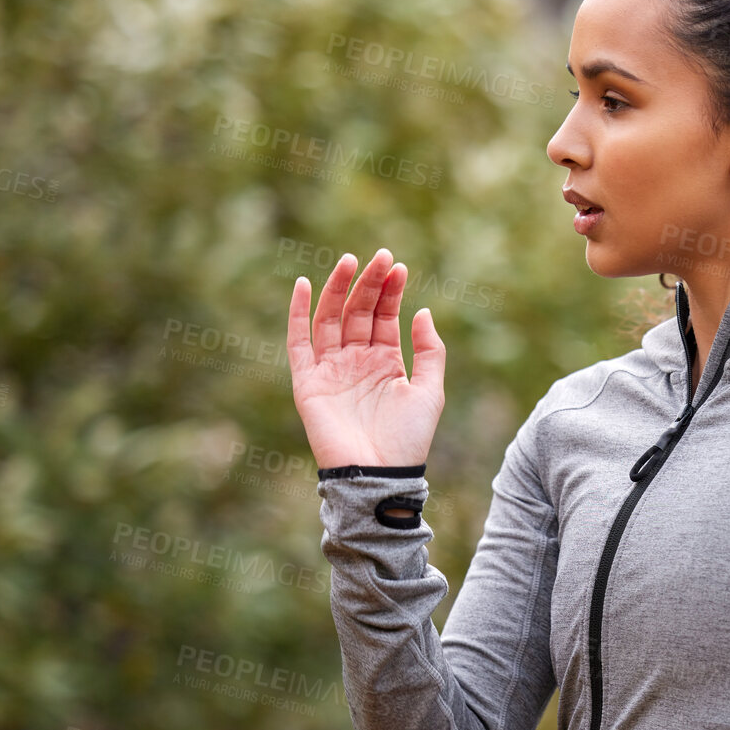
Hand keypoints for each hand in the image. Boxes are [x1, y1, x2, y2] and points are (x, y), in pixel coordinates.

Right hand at [287, 248, 445, 469]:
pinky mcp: (308, 382)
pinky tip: (307, 285)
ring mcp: (331, 370)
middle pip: (358, 311)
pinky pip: (299, 342)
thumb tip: (422, 312)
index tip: (398, 266)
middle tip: (380, 255)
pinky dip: (299, 313)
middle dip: (369, 283)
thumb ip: (429, 352)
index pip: (384, 316)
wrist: (379, 473)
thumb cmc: (408, 438)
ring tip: (350, 261)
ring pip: (331, 319)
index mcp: (386, 362)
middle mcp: (357, 361)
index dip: (390, 291)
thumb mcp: (430, 391)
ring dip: (338, 289)